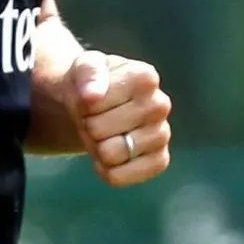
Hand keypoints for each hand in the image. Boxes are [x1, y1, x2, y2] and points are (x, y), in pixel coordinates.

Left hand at [65, 50, 171, 187]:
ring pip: (110, 155)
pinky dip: (107, 171)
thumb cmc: (91, 84)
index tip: (89, 98)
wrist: (96, 105)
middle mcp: (160, 105)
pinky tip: (108, 158)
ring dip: (95, 147)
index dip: (80, 104)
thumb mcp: (83, 67)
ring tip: (103, 133)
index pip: (92, 103)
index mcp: (145, 77)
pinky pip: (124, 176)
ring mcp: (162, 134)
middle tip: (93, 118)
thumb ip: (88, 73)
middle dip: (87, 126)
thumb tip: (93, 96)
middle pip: (98, 130)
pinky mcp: (159, 160)